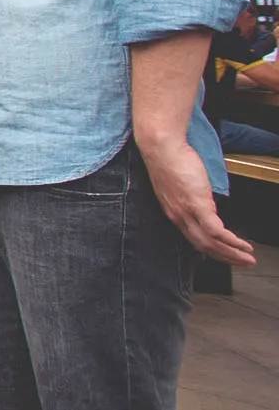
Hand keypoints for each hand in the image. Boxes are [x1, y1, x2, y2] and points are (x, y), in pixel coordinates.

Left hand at [138, 138, 255, 265]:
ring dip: (232, 254)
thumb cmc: (170, 158)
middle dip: (226, 257)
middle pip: (203, 246)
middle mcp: (178, 216)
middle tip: (243, 263)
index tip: (225, 255)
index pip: (193, 239)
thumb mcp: (178, 183)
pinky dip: (231, 241)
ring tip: (248, 259)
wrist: (161, 146)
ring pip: (211, 243)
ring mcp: (187, 211)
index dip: (211, 250)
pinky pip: (216, 231)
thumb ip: (189, 195)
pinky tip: (243, 245)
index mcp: (173, 211)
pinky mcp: (197, 204)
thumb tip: (203, 199)